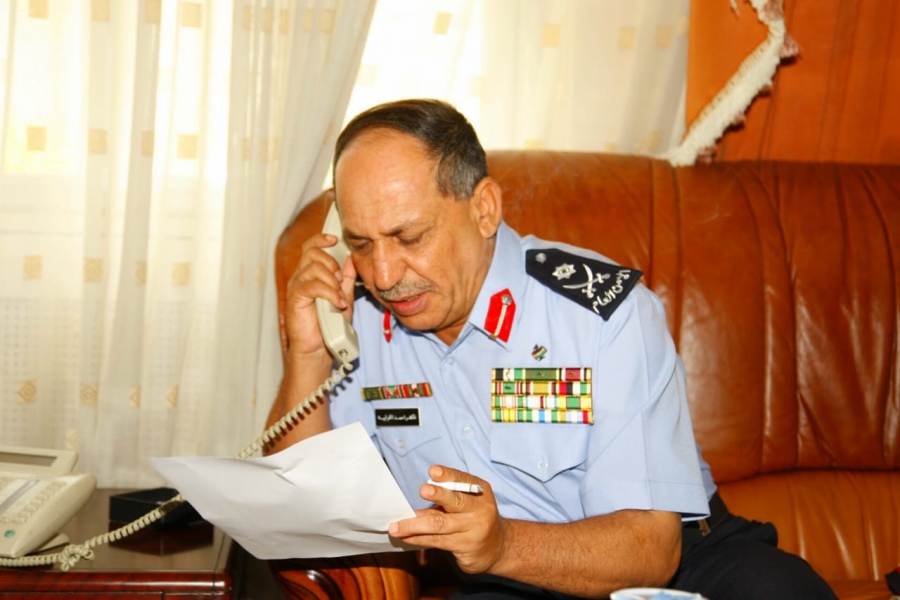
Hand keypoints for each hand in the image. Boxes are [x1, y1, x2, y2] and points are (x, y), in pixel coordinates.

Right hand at [282, 232, 356, 359]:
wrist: (318, 348)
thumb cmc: (330, 324)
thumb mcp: (344, 298)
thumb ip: (347, 280)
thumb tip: (351, 260)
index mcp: (311, 274)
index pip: (312, 247)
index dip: (321, 239)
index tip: (335, 239)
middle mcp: (301, 277)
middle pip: (312, 252)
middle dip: (332, 263)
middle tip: (340, 281)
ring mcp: (297, 287)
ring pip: (314, 268)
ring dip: (333, 281)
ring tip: (339, 297)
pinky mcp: (296, 298)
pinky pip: (313, 286)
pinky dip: (329, 293)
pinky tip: (337, 303)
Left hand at [388, 465, 506, 574]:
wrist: (497, 547)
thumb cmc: (475, 518)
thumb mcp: (467, 503)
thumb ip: (446, 499)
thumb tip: (416, 498)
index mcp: (480, 492)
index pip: (463, 481)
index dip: (448, 475)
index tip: (433, 471)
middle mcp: (479, 509)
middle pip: (456, 501)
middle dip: (439, 495)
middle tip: (423, 490)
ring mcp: (473, 530)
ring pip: (439, 524)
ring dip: (414, 525)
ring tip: (396, 526)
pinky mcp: (465, 547)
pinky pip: (436, 541)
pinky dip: (418, 538)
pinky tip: (405, 537)